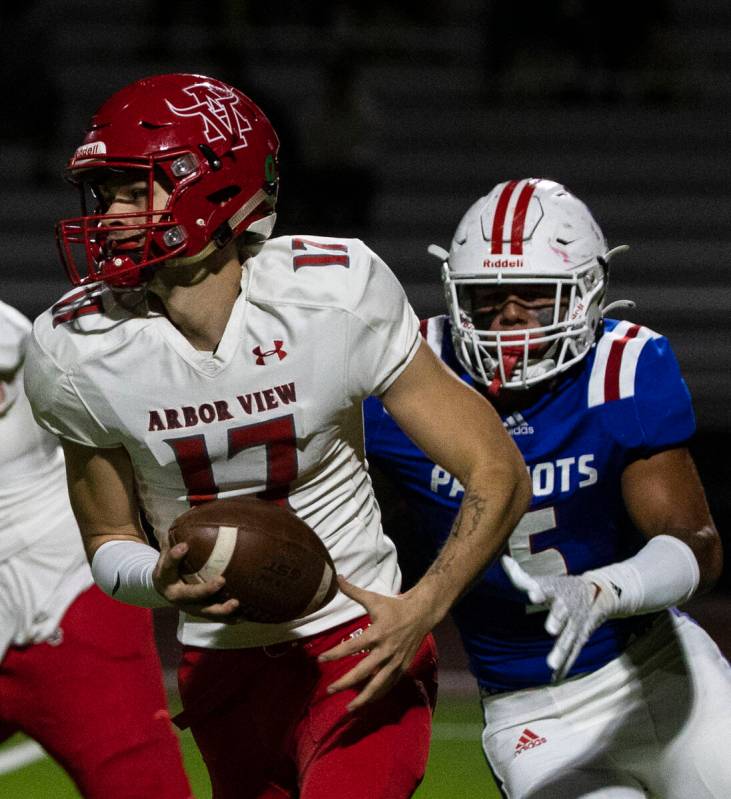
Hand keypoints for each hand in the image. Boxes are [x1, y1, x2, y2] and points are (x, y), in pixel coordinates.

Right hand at [153, 541, 240, 621]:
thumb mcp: (167, 552)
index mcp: (165, 578)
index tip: (184, 546)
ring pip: (204, 612)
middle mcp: (176, 596)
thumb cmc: (171, 565)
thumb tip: (189, 523)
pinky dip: (228, 618)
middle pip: (190, 595)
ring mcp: (189, 607)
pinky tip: (243, 616)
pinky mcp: (200, 613)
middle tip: (222, 580)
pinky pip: (214, 617)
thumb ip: (175, 541)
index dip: (175, 557)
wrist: (164, 588)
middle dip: (206, 590)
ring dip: (221, 609)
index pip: (168, 566)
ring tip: (236, 603)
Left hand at [318, 576, 435, 710]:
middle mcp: (386, 650)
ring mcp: (395, 661)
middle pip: (363, 671)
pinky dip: (377, 695)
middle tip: (329, 689)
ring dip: (362, 697)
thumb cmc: (394, 606)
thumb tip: (337, 577)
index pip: (352, 647)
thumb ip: (353, 591)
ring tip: (348, 708)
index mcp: (377, 633)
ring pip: (378, 685)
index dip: (335, 654)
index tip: (320, 660)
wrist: (421, 614)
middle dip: (345, 682)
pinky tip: (366, 702)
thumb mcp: (373, 598)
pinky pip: (388, 685)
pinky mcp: (402, 668)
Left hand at [501, 555, 620, 681]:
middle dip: (557, 620)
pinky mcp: (581, 637)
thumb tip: (502, 560)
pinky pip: (573, 653)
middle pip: (562, 613)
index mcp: (557, 589)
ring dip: (561, 652)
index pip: (548, 588)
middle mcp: (568, 607)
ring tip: (551, 664)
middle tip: (550, 629)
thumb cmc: (563, 587)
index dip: (540, 590)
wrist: (600, 593)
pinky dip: (566, 666)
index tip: (532, 593)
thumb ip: (521, 576)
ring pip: (569, 638)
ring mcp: (576, 624)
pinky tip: (555, 678)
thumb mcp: (546, 579)